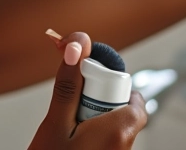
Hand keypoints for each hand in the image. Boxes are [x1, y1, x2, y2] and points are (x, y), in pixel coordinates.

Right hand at [27, 31, 146, 148]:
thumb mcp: (56, 124)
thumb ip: (68, 86)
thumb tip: (76, 47)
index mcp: (120, 130)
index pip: (129, 89)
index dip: (105, 77)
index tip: (82, 76)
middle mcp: (126, 144)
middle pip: (119, 103)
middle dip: (94, 96)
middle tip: (70, 103)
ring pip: (110, 119)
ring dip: (89, 112)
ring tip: (65, 123)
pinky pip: (103, 135)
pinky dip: (87, 129)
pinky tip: (67, 135)